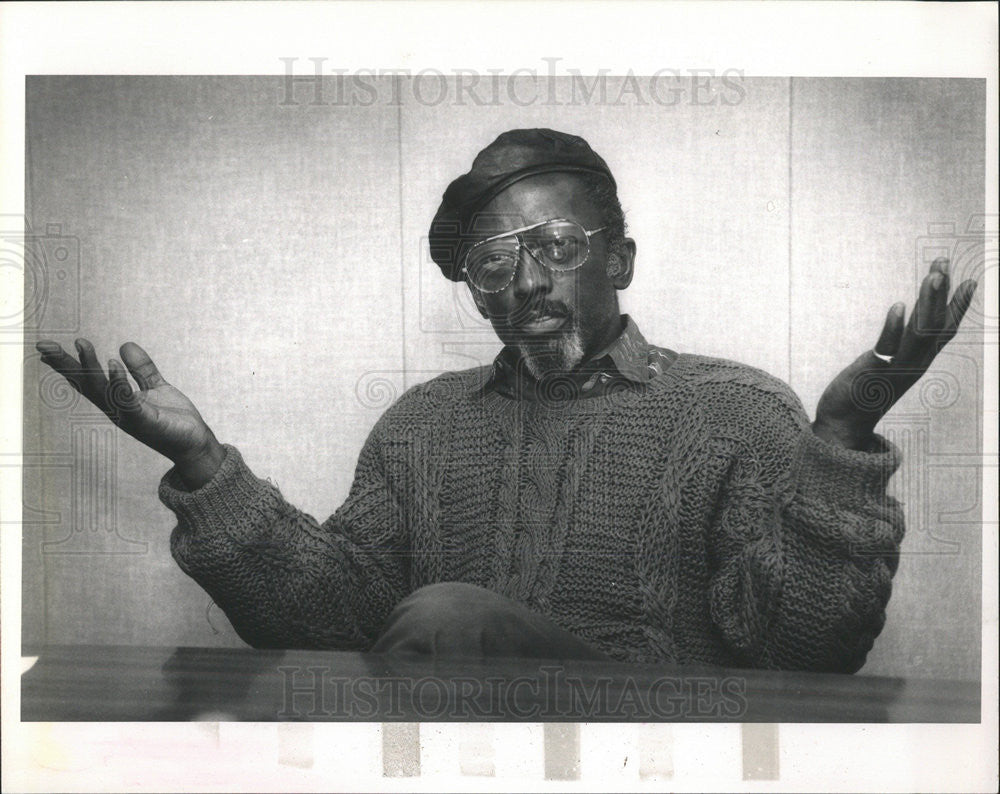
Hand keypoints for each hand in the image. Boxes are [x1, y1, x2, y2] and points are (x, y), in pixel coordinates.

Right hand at [36, 338, 224, 487]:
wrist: (195, 443)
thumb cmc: (173, 419)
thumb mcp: (156, 387)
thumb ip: (141, 368)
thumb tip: (125, 345)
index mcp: (116, 400)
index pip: (86, 380)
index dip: (66, 365)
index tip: (45, 348)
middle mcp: (116, 409)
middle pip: (86, 385)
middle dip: (66, 365)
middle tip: (45, 345)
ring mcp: (129, 416)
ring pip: (103, 390)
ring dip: (91, 367)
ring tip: (82, 344)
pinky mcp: (146, 421)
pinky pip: (128, 401)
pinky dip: (119, 383)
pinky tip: (113, 365)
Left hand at [812, 258, 976, 449]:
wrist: (843, 426)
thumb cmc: (865, 393)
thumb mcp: (889, 365)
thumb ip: (899, 345)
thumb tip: (906, 322)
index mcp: (918, 361)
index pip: (944, 330)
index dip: (957, 306)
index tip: (968, 280)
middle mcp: (913, 364)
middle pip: (935, 324)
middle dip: (942, 292)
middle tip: (943, 262)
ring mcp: (895, 370)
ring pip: (920, 333)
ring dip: (928, 303)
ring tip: (934, 275)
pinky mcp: (872, 374)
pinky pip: (888, 349)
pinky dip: (894, 328)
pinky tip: (898, 306)